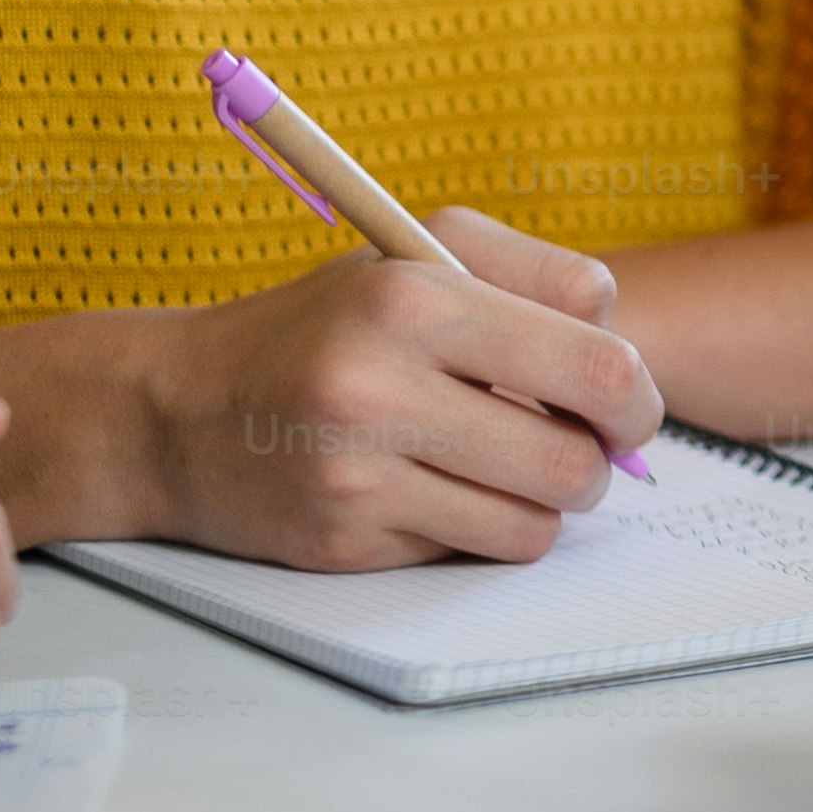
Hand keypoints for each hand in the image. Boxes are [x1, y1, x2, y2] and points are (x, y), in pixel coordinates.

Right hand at [128, 207, 661, 565]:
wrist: (176, 410)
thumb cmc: (328, 326)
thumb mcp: (423, 258)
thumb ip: (541, 280)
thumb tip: (629, 358)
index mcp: (415, 300)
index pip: (597, 364)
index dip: (636, 395)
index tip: (626, 404)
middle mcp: (379, 389)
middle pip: (573, 460)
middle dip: (598, 459)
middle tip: (581, 445)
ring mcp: (355, 476)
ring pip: (533, 522)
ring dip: (543, 502)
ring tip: (507, 464)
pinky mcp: (342, 544)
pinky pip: (472, 553)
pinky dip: (480, 528)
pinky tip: (442, 491)